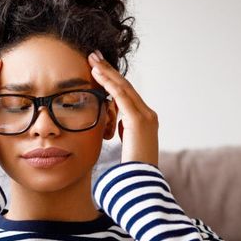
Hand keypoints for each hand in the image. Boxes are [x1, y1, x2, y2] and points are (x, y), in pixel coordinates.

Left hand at [88, 50, 158, 166]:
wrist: (142, 184)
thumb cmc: (131, 170)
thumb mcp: (126, 146)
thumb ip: (122, 132)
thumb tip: (113, 126)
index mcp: (145, 120)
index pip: (126, 95)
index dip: (112, 80)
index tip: (99, 69)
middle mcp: (148, 115)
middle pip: (125, 86)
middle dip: (109, 70)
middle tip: (94, 55)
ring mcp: (146, 116)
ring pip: (123, 87)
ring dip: (106, 72)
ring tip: (92, 60)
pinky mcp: (139, 121)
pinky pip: (121, 97)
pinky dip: (108, 84)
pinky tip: (96, 74)